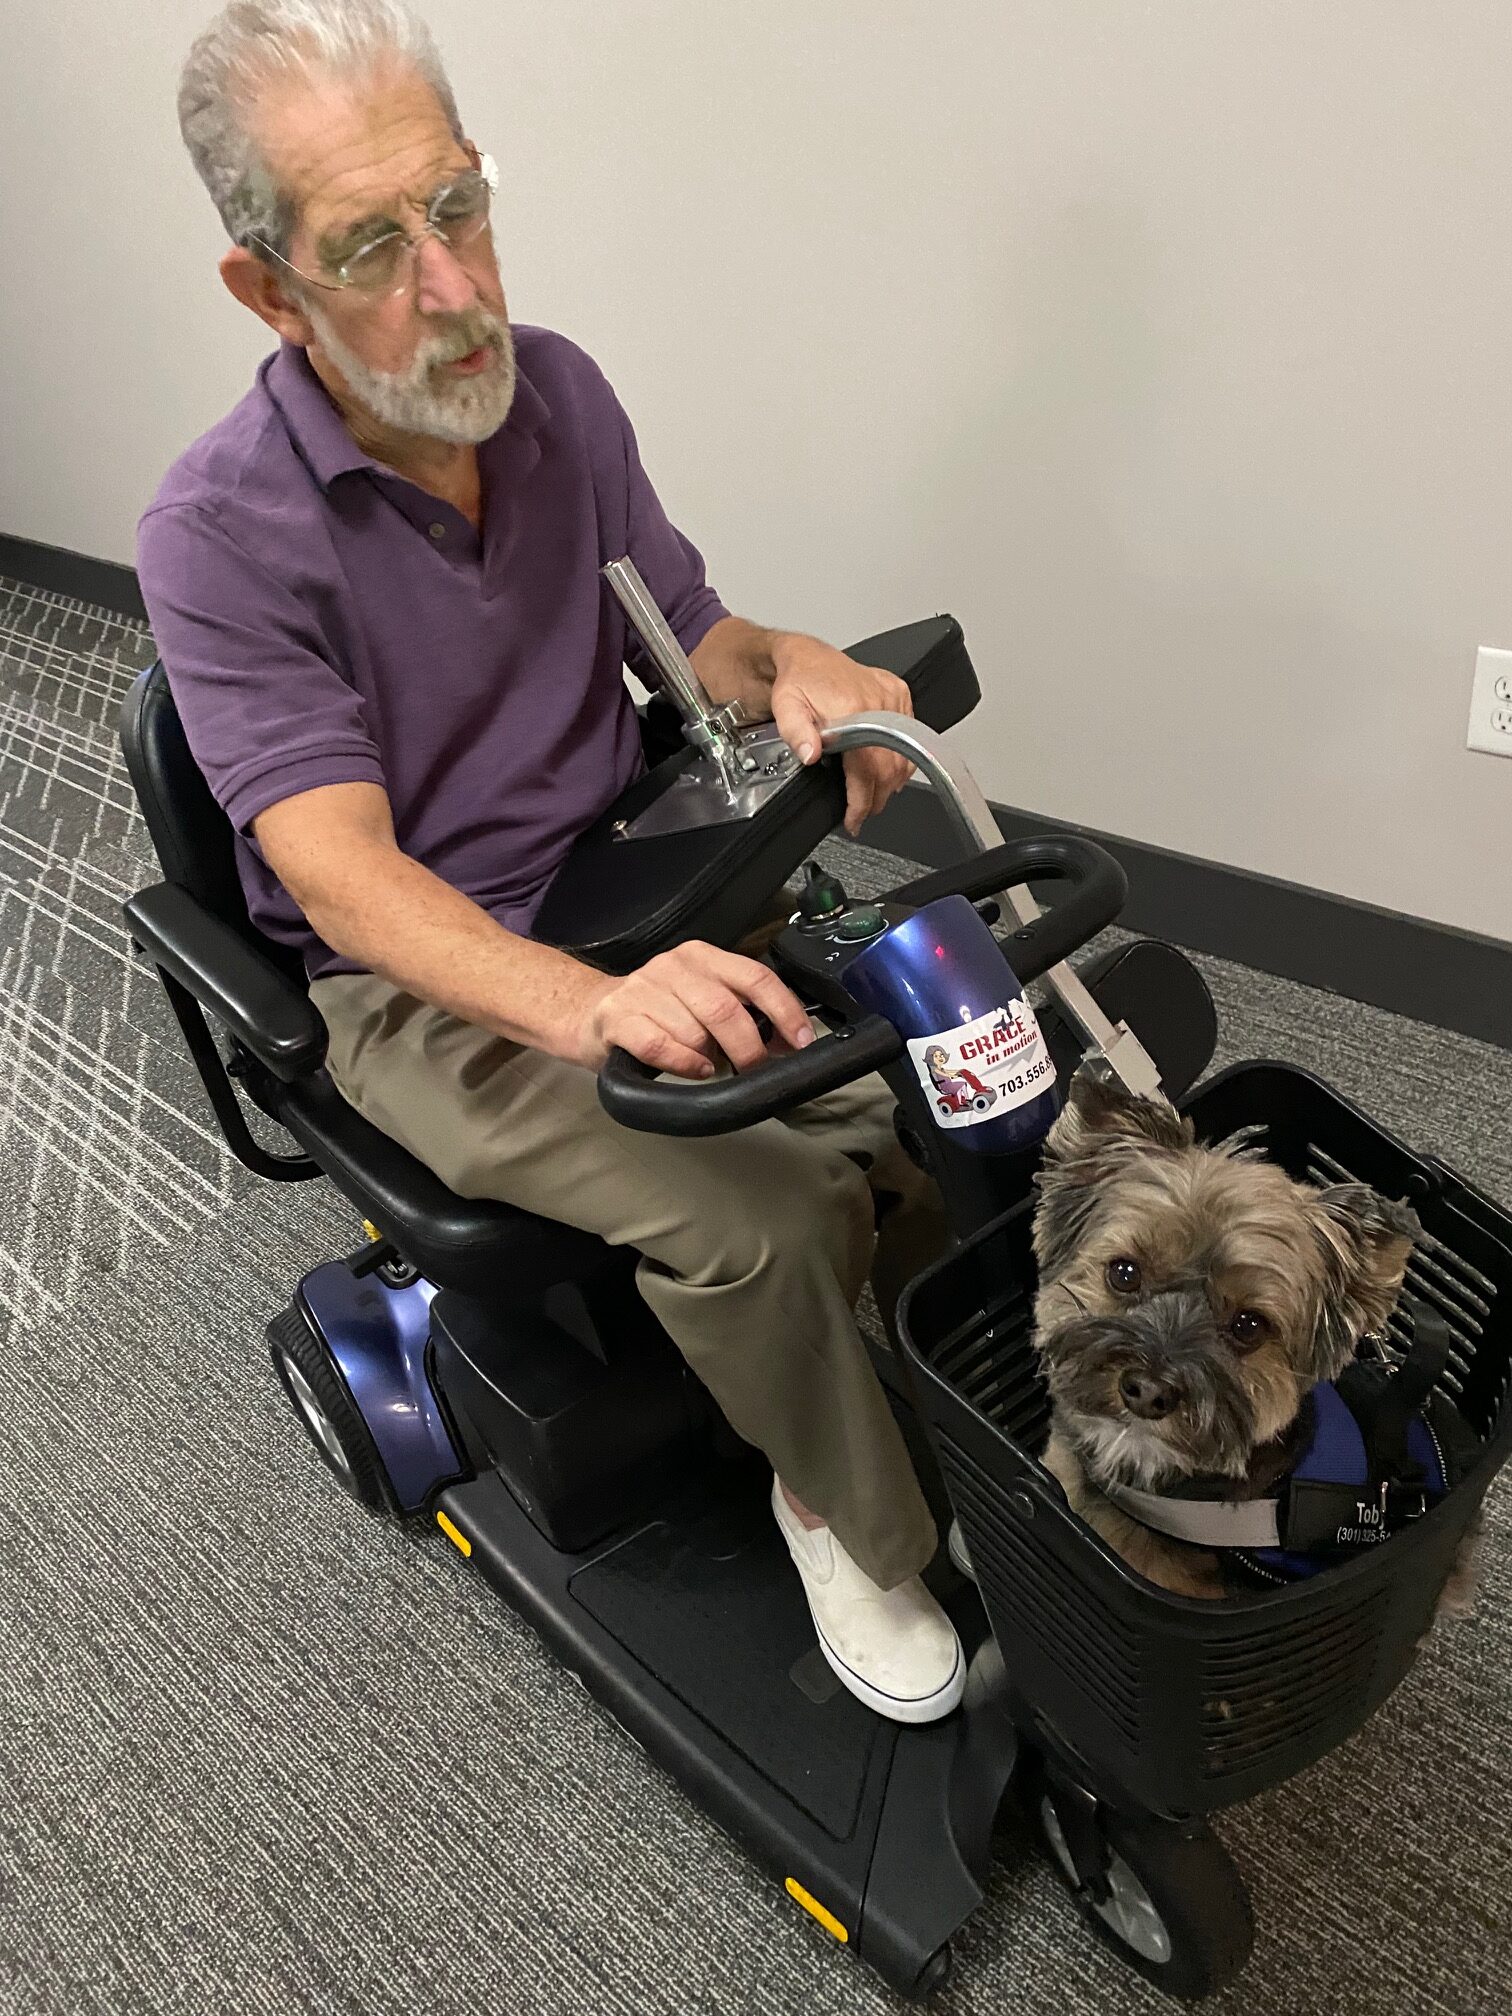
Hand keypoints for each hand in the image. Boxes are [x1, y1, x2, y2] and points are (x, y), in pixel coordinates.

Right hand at [577, 940, 816, 1078]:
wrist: (591, 1013)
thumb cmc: (657, 1011)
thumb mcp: (703, 999)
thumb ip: (745, 1013)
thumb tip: (790, 1041)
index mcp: (703, 958)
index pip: (756, 977)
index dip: (785, 1011)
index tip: (802, 1040)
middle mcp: (674, 967)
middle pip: (727, 1009)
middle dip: (750, 1048)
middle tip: (755, 1069)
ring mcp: (643, 989)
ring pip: (695, 1032)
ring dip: (710, 1057)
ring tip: (708, 1063)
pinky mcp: (618, 1017)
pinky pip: (660, 1046)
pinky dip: (683, 1064)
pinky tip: (694, 1070)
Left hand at [768, 636, 914, 834]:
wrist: (808, 657)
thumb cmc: (797, 683)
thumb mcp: (786, 708)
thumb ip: (796, 734)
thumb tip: (810, 755)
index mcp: (851, 708)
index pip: (867, 768)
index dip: (862, 800)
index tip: (855, 819)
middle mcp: (877, 702)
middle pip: (889, 767)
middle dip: (876, 798)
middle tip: (861, 813)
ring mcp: (892, 697)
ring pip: (904, 754)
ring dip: (890, 782)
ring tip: (871, 795)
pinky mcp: (900, 693)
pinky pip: (910, 734)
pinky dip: (901, 757)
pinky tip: (886, 768)